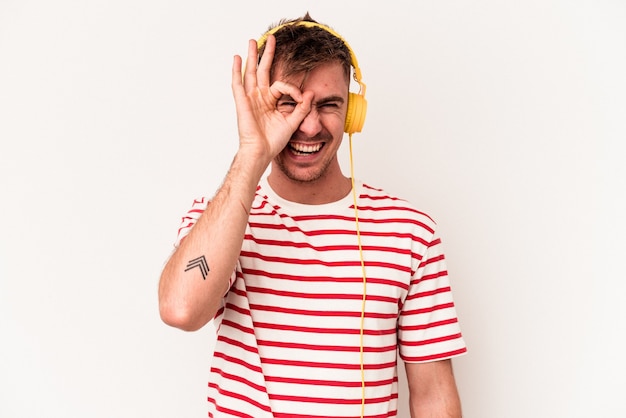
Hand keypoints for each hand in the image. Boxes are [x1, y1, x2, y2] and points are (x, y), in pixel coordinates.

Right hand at [231, 35, 312, 161]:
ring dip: (251, 56)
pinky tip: (237, 58)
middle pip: (262, 71)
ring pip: (250, 72)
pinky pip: (238, 84)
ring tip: (252, 41)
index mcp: (271, 102)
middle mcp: (260, 98)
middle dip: (267, 54)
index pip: (282, 85)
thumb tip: (312, 93)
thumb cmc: (273, 142)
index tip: (301, 98)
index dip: (293, 89)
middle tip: (271, 39)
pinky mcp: (242, 102)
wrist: (261, 152)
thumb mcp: (293, 122)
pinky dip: (237, 70)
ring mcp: (250, 98)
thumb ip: (302, 108)